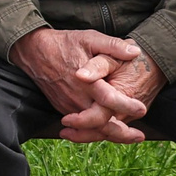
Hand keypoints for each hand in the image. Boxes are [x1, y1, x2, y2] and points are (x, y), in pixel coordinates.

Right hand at [11, 27, 148, 142]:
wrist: (34, 51)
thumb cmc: (64, 43)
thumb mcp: (90, 38)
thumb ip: (113, 46)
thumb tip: (135, 52)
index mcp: (86, 81)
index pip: (109, 99)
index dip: (126, 106)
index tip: (142, 109)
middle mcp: (77, 97)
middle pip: (101, 122)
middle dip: (121, 133)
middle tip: (139, 137)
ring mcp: (68, 105)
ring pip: (91, 127)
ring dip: (110, 135)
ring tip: (130, 137)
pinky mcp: (62, 108)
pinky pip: (81, 125)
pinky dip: (96, 130)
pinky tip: (110, 131)